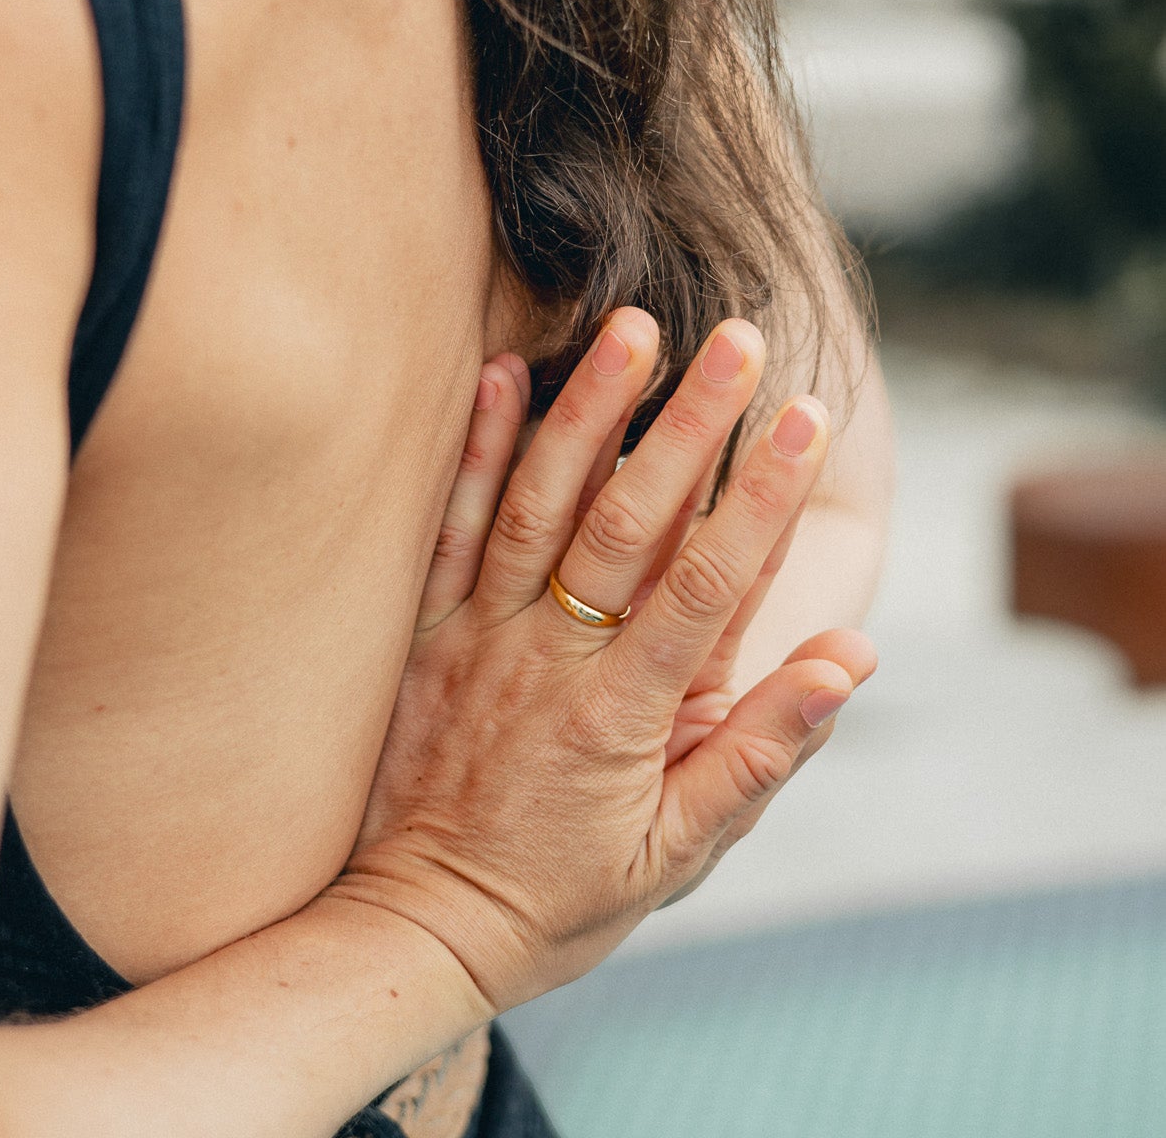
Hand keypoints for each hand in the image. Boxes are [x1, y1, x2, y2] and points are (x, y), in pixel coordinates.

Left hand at [330, 311, 875, 1013]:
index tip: (808, 418)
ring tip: (635, 328)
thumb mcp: (675, 854)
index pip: (709, 585)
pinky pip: (451, 528)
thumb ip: (759, 751)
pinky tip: (503, 375)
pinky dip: (479, 450)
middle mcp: (553, 659)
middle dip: (691, 424)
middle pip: (629, 523)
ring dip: (590, 409)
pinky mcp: (427, 631)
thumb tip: (848, 662)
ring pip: (541, 505)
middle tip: (741, 338)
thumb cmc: (557, 901)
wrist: (411, 932)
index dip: (764, 497)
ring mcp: (482, 635)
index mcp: (623, 715)